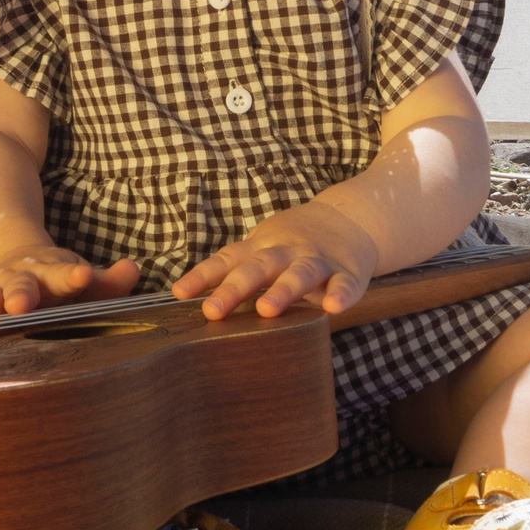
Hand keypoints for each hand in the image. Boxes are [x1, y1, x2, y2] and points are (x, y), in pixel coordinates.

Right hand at [0, 245, 141, 338]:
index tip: (82, 275)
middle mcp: (20, 280)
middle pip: (21, 287)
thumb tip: (132, 270)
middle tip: (21, 306)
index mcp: (52, 273)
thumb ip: (107, 282)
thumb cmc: (56, 281)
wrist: (15, 260)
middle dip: (20, 297)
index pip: (65, 274)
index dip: (73, 275)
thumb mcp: (81, 278)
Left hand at [172, 202, 377, 320]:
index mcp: (261, 249)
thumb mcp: (262, 249)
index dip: (202, 276)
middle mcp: (285, 251)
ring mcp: (317, 260)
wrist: (350, 218)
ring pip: (298, 274)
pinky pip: (344, 284)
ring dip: (282, 291)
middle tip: (212, 311)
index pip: (227, 261)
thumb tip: (198, 302)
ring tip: (266, 309)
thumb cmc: (295, 242)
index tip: (179, 294)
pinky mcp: (347, 272)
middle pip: (257, 268)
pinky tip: (332, 307)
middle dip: (233, 289)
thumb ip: (236, 272)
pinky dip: (340, 294)